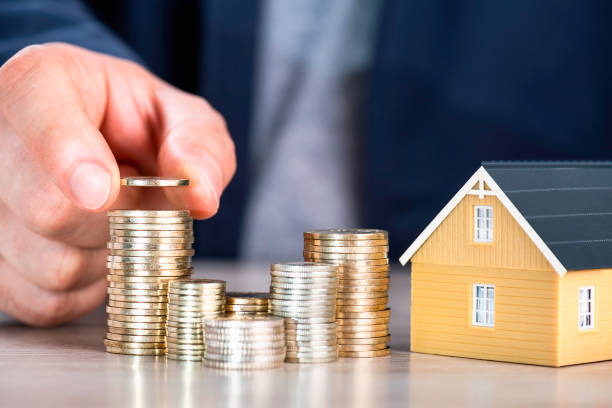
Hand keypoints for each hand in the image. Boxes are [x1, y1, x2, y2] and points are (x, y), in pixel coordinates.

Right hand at [0, 43, 235, 325]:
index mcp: (43, 83)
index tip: (102, 193)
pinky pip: (44, 300)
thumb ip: (199, 146)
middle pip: (48, 210)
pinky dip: (85, 289)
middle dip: (117, 219)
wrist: (107, 148)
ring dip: (105, 257)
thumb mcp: (183, 118)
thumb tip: (200, 195)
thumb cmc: (138, 127)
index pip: (40, 116)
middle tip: (134, 199)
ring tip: (112, 221)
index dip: (70, 159)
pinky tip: (93, 250)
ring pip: (50, 265)